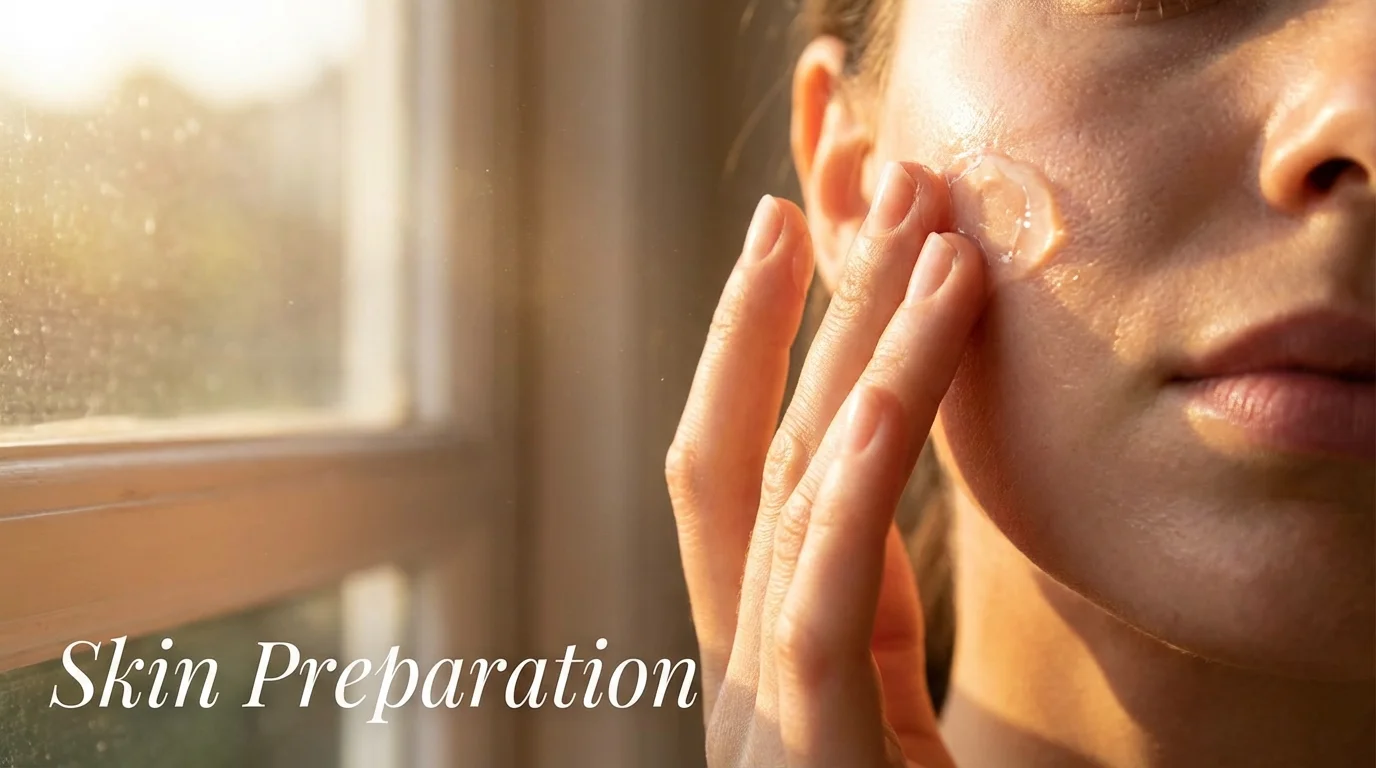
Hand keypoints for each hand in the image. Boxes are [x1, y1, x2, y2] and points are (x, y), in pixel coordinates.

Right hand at [666, 161, 986, 766]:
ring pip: (795, 497)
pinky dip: (848, 487)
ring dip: (857, 353)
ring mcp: (757, 716)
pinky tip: (880, 394)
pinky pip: (821, 601)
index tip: (806, 231)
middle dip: (813, 305)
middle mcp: (737, 671)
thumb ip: (862, 606)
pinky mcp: (808, 757)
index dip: (754, 340)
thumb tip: (871, 465)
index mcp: (755, 652)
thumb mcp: (878, 707)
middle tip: (880, 177)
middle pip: (761, 450)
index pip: (737, 470)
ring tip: (924, 236)